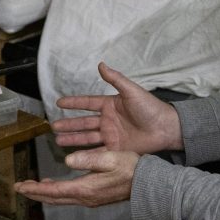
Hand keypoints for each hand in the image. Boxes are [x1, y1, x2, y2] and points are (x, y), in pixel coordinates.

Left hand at [15, 148, 139, 206]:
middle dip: (35, 193)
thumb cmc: (131, 168)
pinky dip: (56, 192)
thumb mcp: (111, 158)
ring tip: (32, 188)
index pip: (53, 190)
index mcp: (85, 188)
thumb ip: (89, 159)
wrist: (148, 184)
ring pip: (60, 198)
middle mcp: (85, 197)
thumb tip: (68, 160)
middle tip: (19, 188)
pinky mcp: (94, 197)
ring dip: (44, 193)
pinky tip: (54, 185)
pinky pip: (69, 196)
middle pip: (53, 198)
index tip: (20, 186)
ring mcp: (90, 199)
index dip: (35, 189)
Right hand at [49, 62, 180, 154]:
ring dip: (72, 138)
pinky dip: (86, 154)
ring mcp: (111, 135)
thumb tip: (101, 64)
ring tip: (57, 140)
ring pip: (87, 137)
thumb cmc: (151, 107)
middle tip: (53, 126)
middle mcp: (108, 120)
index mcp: (110, 105)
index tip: (58, 103)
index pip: (87, 103)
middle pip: (83, 122)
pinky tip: (74, 155)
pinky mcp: (116, 149)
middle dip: (68, 125)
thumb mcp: (131, 91)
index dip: (73, 103)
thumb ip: (115, 79)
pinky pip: (97, 151)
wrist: (166, 128)